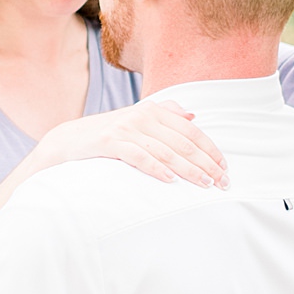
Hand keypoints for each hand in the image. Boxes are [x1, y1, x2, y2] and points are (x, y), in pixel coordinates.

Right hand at [31, 101, 227, 189]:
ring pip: (165, 150)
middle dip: (205, 163)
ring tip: (204, 184)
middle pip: (183, 142)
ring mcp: (126, 128)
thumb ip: (165, 113)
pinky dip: (156, 168)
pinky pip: (138, 156)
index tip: (225, 168)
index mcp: (154, 109)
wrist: (69, 139)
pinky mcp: (110, 142)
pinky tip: (170, 180)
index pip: (191, 130)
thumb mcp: (137, 119)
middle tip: (222, 181)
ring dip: (188, 169)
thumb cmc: (109, 133)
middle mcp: (142, 115)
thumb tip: (193, 114)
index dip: (210, 149)